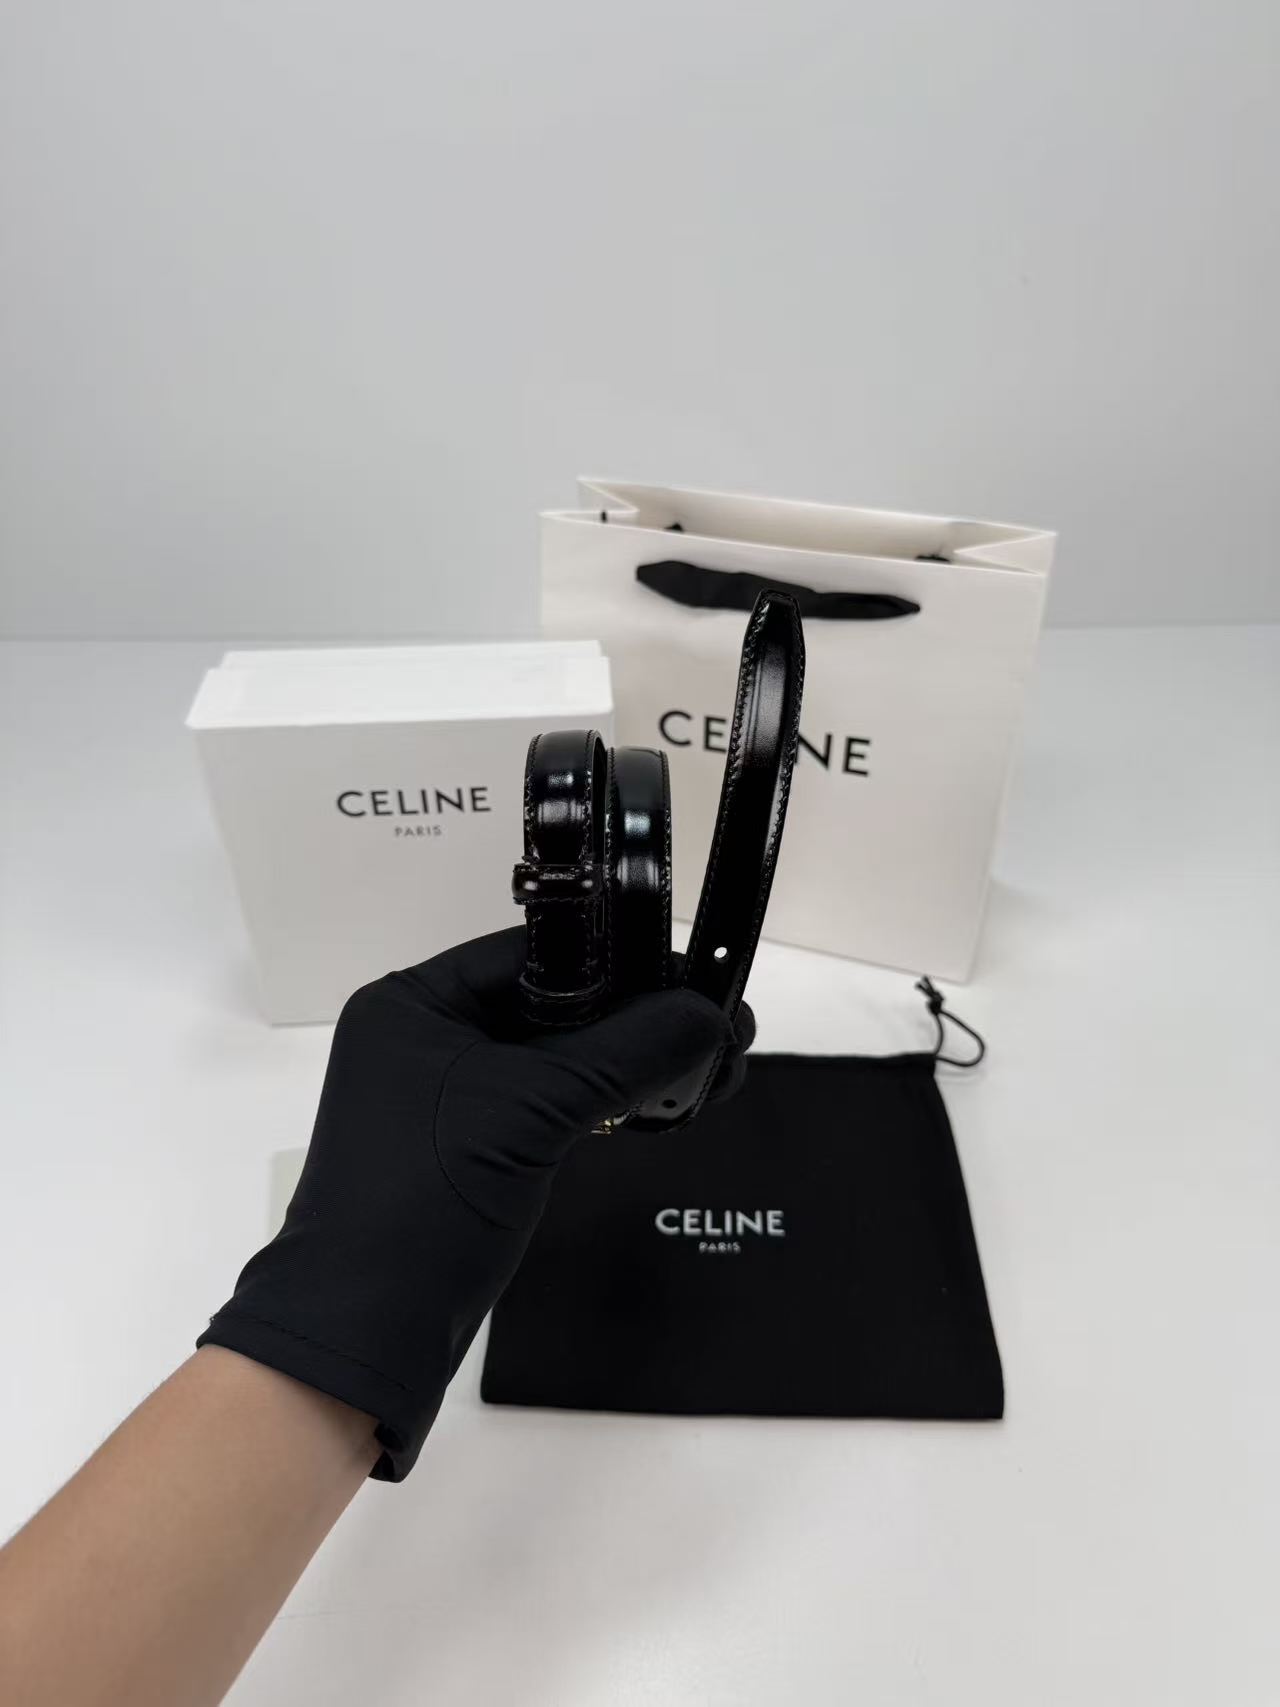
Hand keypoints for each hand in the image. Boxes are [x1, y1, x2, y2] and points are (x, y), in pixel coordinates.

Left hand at [199, 927, 750, 1478]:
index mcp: (412, 1002)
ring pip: (553, 1057)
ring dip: (625, 1062)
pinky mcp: (469, 1147)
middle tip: (716, 1025)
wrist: (366, 1329)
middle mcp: (424, 1036)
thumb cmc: (427, 1198)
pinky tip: (660, 1103)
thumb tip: (709, 1015)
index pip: (530, 953)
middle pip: (548, 1003)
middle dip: (632, 1016)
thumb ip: (625, 1052)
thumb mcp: (533, 1111)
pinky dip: (601, 1101)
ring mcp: (445, 1095)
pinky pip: (546, 1102)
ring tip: (709, 1066)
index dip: (616, 959)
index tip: (691, 978)